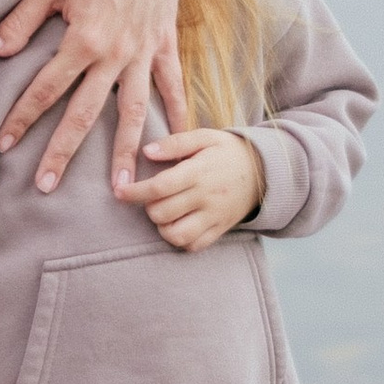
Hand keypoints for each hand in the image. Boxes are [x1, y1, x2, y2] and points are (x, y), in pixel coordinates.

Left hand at [0, 0, 185, 198]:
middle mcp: (115, 55)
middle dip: (63, 152)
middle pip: (84, 114)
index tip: (5, 145)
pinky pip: (172, 86)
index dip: (23, 117)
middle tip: (46, 186)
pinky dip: (177, 114)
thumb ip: (23, 20)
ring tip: (124, 188)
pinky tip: (176, 142)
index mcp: (83, 40)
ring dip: (125, 151)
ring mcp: (144, 53)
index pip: (46, 89)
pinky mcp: (166, 45)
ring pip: (133, 112)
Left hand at [125, 126, 265, 251]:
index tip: (119, 191)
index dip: (134, 192)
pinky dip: (180, 239)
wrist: (265, 171)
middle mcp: (206, 197)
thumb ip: (174, 143)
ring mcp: (214, 216)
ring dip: (162, 226)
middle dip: (148, 207)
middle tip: (152, 197)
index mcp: (199, 172)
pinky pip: (193, 246)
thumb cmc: (227, 151)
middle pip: (162, 213)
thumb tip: (146, 152)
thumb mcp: (204, 137)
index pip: (159, 187)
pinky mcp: (220, 230)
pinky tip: (178, 224)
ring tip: (164, 213)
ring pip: (176, 235)